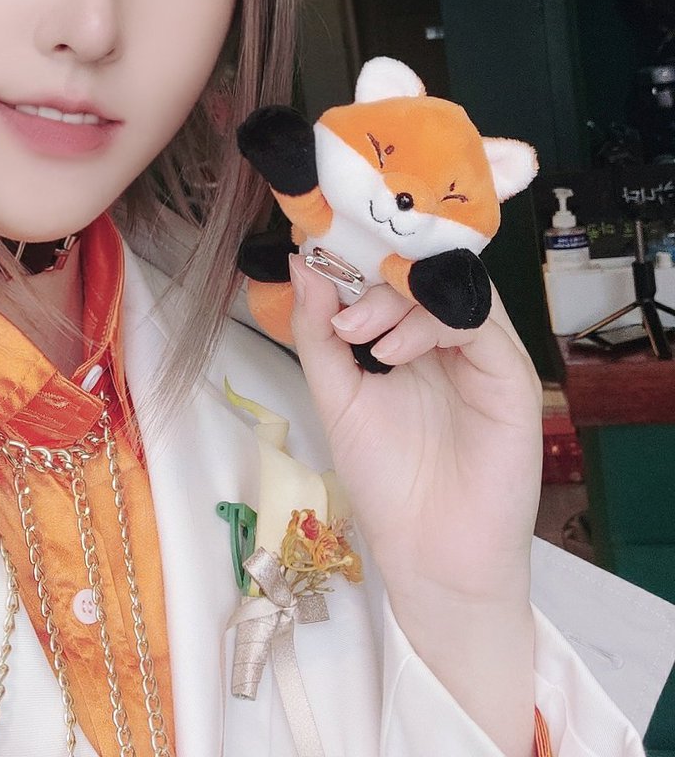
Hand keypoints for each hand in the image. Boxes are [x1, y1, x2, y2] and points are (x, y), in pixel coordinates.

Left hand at [288, 255, 540, 755]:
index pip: (389, 271)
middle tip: (337, 315)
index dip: (353, 257)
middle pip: (420, 269)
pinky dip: (427, 323)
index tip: (312, 258)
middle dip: (370, 276)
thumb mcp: (334, 394)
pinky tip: (392, 355)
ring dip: (394, 297)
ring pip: (449, 284)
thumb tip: (299, 263)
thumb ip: (317, 331)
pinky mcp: (510, 374)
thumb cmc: (385, 478)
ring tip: (356, 335)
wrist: (430, 553)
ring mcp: (482, 353)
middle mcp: (448, 338)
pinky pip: (476, 321)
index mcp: (409, 337)